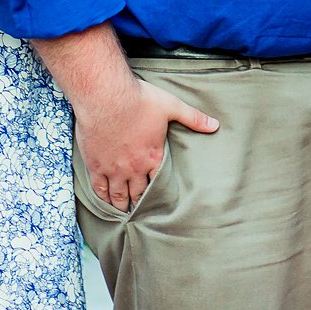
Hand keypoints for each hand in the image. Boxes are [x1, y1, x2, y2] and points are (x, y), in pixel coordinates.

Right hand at [72, 77, 218, 211]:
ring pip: (117, 195)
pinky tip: (104, 202)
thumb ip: (193, 117)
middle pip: (137, 193)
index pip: (158, 183)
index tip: (159, 203)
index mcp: (153, 156)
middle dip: (139, 203)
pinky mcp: (95, 165)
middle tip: (140, 213)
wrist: (106, 96)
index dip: (158, 194)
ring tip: (123, 212)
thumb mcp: (171, 106)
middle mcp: (134, 168)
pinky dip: (102, 198)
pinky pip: (99, 188)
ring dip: (121, 205)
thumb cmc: (138, 99)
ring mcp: (113, 169)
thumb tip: (215, 125)